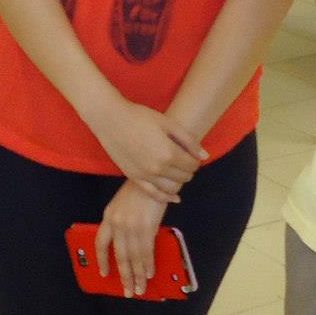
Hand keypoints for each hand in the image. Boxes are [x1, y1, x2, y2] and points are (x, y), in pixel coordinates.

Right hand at [85, 94, 203, 200]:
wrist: (111, 119)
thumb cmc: (140, 117)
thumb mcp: (168, 123)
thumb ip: (188, 140)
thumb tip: (204, 156)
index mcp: (169, 153)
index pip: (192, 165)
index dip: (196, 160)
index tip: (192, 155)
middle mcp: (158, 168)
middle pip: (184, 177)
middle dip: (188, 170)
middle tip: (185, 161)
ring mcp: (145, 175)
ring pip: (171, 188)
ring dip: (179, 182)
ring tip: (177, 172)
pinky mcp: (134, 178)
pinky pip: (154, 194)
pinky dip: (166, 197)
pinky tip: (174, 197)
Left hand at [93, 182, 168, 298]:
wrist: (154, 178)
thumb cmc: (140, 190)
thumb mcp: (122, 205)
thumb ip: (121, 224)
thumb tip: (128, 246)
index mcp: (108, 217)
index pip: (100, 244)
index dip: (102, 260)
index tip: (105, 273)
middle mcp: (117, 224)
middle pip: (119, 257)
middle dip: (125, 276)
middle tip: (128, 291)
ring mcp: (131, 227)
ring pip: (133, 258)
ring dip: (138, 276)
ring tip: (140, 289)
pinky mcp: (146, 229)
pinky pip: (146, 253)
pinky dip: (148, 265)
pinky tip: (149, 274)